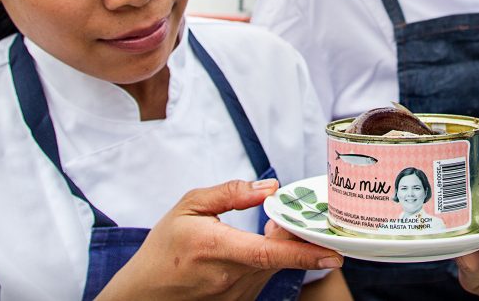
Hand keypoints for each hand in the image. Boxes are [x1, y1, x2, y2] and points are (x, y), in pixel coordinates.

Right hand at [97, 179, 342, 300]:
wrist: (144, 294)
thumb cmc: (164, 249)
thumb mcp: (189, 207)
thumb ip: (231, 193)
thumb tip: (269, 187)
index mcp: (218, 249)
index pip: (269, 253)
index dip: (303, 252)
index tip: (333, 252)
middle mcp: (231, 278)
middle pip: (279, 256)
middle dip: (291, 234)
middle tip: (289, 216)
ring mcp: (237, 295)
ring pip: (274, 266)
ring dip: (277, 247)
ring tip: (262, 229)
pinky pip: (264, 277)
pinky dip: (266, 261)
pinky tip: (249, 251)